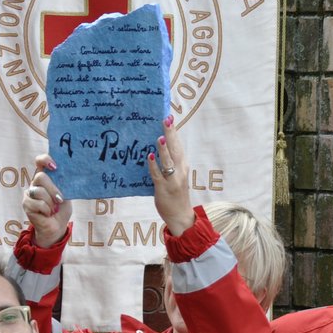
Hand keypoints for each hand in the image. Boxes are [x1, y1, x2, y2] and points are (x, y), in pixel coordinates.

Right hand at [22, 153, 71, 247]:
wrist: (57, 226)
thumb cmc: (61, 209)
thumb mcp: (66, 194)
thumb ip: (63, 184)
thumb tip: (67, 174)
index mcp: (46, 177)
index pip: (40, 161)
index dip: (45, 160)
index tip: (54, 166)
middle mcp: (35, 183)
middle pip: (40, 177)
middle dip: (53, 189)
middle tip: (60, 200)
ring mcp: (29, 193)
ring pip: (39, 191)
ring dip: (50, 203)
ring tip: (53, 209)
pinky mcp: (26, 204)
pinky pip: (37, 203)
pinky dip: (46, 210)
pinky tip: (47, 214)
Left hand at [146, 117, 195, 236]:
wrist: (180, 215)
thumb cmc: (176, 194)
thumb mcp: (176, 175)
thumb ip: (170, 162)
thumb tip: (159, 146)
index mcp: (183, 165)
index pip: (178, 145)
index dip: (174, 131)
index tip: (170, 117)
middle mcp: (180, 171)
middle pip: (175, 149)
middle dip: (170, 134)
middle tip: (166, 119)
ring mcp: (172, 180)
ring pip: (168, 161)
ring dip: (163, 149)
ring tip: (159, 137)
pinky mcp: (163, 188)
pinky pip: (157, 175)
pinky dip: (153, 166)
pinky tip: (149, 157)